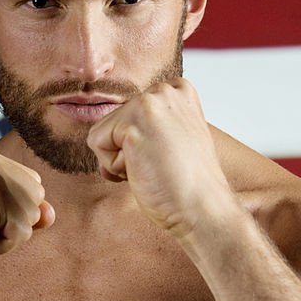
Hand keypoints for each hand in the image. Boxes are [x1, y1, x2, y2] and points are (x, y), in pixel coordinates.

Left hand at [85, 77, 235, 241]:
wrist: (203, 209)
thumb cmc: (189, 184)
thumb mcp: (173, 138)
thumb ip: (150, 124)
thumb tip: (110, 132)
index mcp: (178, 90)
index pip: (129, 113)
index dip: (138, 143)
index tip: (167, 157)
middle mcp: (164, 90)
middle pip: (113, 121)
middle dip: (127, 150)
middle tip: (161, 166)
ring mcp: (149, 104)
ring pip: (102, 132)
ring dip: (120, 160)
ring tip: (154, 168)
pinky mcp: (133, 125)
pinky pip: (97, 144)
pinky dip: (114, 167)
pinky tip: (145, 171)